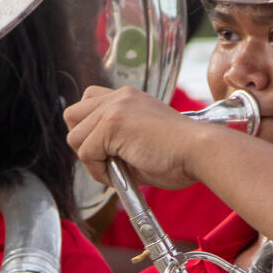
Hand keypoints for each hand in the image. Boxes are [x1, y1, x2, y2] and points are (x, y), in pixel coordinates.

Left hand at [63, 85, 213, 190]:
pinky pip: (86, 153)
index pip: (87, 103)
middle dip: (84, 142)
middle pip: (72, 115)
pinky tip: (121, 174)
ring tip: (117, 170)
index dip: (90, 130)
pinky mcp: (112, 124)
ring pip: (74, 137)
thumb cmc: (179, 156)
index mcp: (127, 98)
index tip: (108, 151)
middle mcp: (118, 97)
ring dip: (91, 160)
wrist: (200, 152)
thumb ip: (115, 141)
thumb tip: (93, 158)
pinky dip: (98, 171)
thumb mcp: (140, 140)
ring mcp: (114, 108)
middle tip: (108, 161)